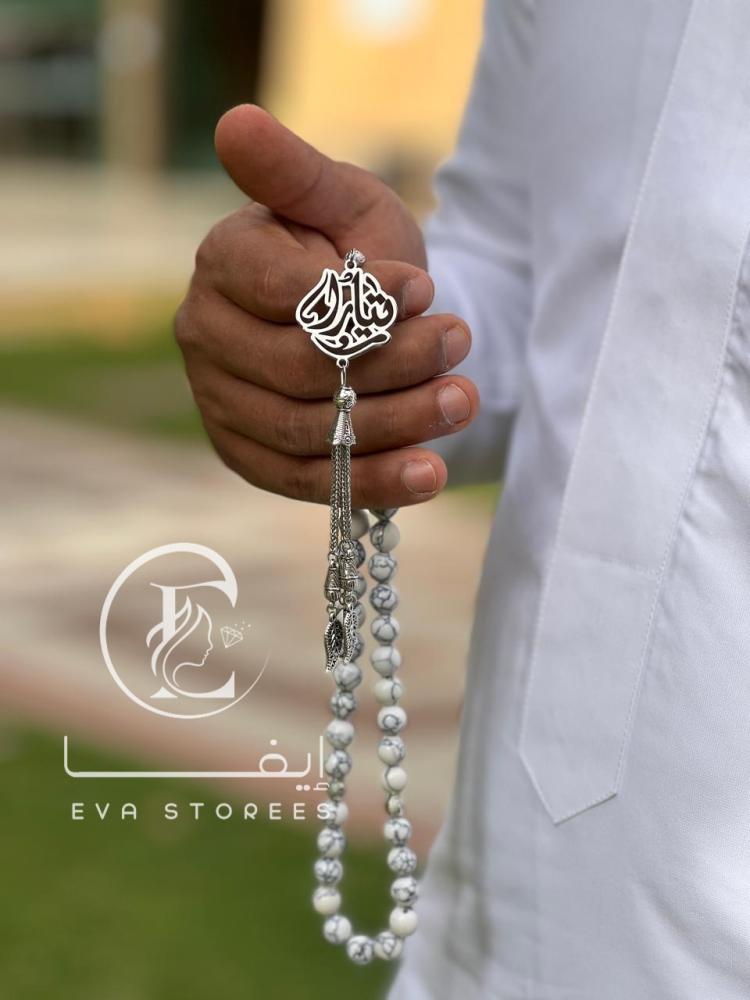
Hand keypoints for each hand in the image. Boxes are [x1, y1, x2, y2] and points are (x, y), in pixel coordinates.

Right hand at [175, 104, 478, 507]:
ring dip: (396, 421)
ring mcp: (222, 404)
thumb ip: (296, 173)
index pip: (284, 292)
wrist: (373, 319)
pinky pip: (309, 482)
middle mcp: (207, 336)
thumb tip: (234, 121)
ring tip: (463, 400)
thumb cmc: (358, 252)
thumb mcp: (343, 202)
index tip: (422, 288)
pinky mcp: (250, 457)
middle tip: (457, 342)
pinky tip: (431, 474)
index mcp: (222, 263)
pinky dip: (375, 481)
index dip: (358, 298)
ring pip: (308, 431)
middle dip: (390, 360)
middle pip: (298, 369)